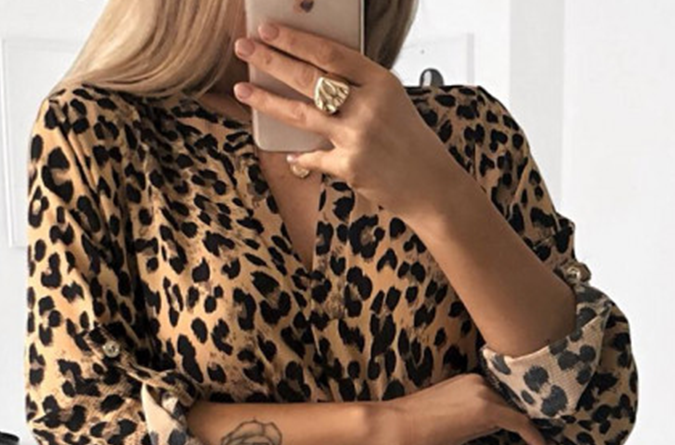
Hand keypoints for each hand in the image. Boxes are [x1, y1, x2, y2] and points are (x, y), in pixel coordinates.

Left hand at [232, 21, 460, 218]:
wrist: (432, 185)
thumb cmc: (410, 141)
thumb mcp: (391, 102)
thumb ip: (358, 87)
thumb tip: (314, 74)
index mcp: (381, 81)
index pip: (330, 54)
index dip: (296, 40)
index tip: (270, 28)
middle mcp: (368, 106)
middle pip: (309, 78)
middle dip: (271, 60)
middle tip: (245, 47)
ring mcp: (357, 137)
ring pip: (301, 114)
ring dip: (267, 100)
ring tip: (242, 89)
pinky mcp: (349, 166)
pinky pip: (313, 156)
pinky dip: (300, 155)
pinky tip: (289, 153)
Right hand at [381, 374, 561, 444]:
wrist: (392, 424)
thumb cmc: (412, 429)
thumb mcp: (451, 424)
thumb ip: (475, 422)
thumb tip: (493, 429)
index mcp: (472, 383)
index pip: (508, 400)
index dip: (527, 418)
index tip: (541, 435)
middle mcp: (482, 382)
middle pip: (519, 406)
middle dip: (539, 427)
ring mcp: (484, 393)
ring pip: (523, 414)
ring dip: (541, 438)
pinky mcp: (485, 408)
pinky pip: (522, 425)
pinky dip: (538, 442)